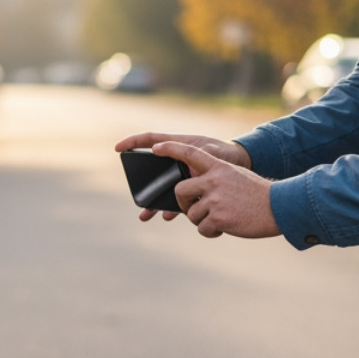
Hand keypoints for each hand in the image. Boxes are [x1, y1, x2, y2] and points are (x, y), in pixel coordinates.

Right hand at [117, 132, 258, 223]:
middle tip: (131, 189)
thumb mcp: (216, 152)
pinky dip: (170, 208)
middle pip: (152, 170)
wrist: (240, 167)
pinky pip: (174, 199)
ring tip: (145, 216)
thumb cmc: (227, 154)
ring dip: (153, 202)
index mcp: (179, 146)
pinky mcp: (189, 188)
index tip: (118, 148)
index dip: (133, 142)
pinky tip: (167, 216)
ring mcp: (181, 175)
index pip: (150, 140)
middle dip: (141, 183)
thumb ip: (201, 156)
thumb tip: (189, 165)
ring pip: (161, 189)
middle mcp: (176, 161)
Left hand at [148, 139, 279, 238]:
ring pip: (192, 214)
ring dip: (203, 221)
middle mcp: (214, 180)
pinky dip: (211, 232)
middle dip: (183, 203)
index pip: (190, 153)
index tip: (156, 148)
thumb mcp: (237, 177)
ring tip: (222, 219)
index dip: (171, 150)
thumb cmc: (259, 195)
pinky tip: (226, 227)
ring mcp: (215, 199)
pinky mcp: (217, 217)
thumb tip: (196, 196)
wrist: (280, 207)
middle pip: (181, 190)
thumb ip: (217, 180)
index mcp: (219, 167)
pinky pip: (202, 229)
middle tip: (195, 209)